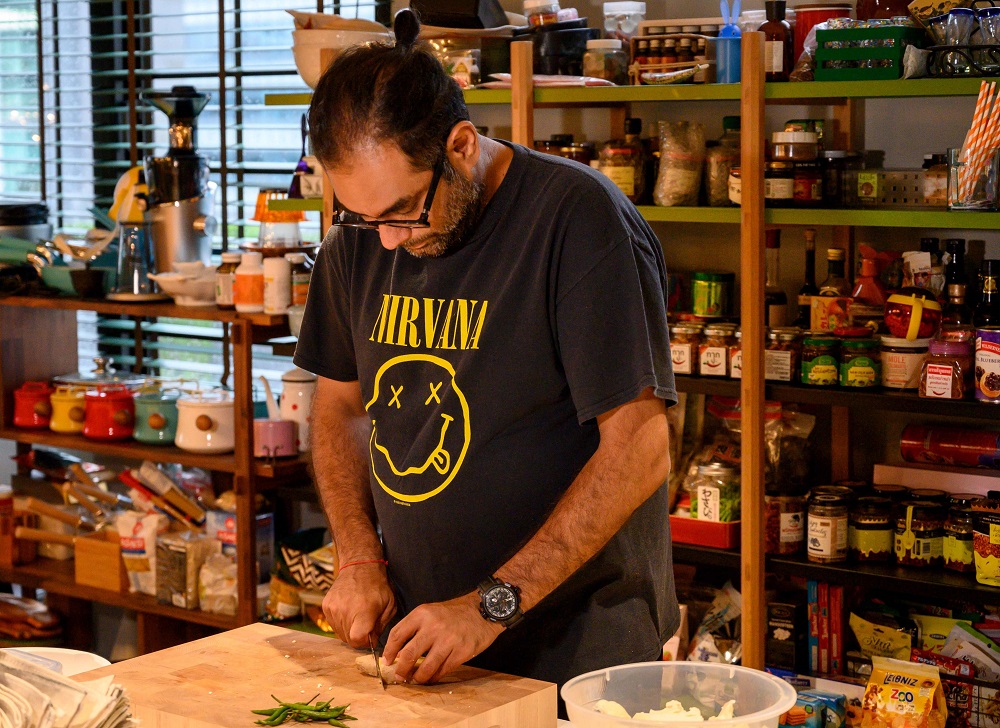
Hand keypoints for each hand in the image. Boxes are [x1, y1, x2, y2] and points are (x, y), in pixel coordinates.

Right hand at [323, 563, 395, 648]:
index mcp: (363, 611)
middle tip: (366, 625)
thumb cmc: (378, 586)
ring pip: (340, 633)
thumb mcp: (390, 606)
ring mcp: (333, 608)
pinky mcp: (326, 606)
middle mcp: (345, 611)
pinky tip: (349, 610)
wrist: (359, 566)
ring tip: (358, 615)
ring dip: (350, 630)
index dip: (365, 642)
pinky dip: (341, 622)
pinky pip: (333, 624)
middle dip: (359, 637)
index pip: (357, 640)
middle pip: (349, 639)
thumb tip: (371, 642)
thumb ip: (381, 627)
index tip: (371, 636)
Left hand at [382, 591, 503, 684]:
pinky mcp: (462, 651)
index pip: (398, 635)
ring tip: (415, 679)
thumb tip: (397, 652)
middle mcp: (434, 626)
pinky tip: (431, 677)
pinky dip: (434, 677)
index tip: (387, 661)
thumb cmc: (453, 613)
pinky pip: (443, 670)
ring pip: (426, 667)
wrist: (483, 610)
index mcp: (422, 613)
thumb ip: (414, 627)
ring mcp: (449, 640)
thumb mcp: (430, 611)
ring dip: (417, 677)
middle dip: (401, 669)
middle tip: (399, 676)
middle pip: (409, 654)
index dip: (389, 651)